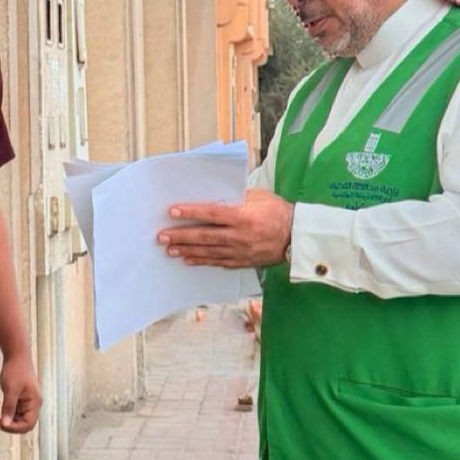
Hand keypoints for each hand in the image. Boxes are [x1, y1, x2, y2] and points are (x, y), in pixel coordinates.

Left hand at [0, 354, 40, 433]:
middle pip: (25, 424)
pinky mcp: (22, 400)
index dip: (14, 428)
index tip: (1, 424)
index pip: (28, 424)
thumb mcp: (11, 390)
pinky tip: (0, 413)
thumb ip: (8, 408)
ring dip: (9, 421)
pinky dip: (8, 415)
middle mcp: (33, 404)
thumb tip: (5, 424)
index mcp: (34, 402)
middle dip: (11, 426)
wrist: (16, 356)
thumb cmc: (16, 370)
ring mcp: (28, 402)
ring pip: (20, 420)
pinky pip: (16, 413)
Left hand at [158, 188, 292, 268]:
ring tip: (170, 249)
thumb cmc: (278, 211)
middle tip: (162, 237)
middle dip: (181, 236)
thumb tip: (213, 197)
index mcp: (244, 216)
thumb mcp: (259, 196)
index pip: (212, 213)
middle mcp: (240, 236)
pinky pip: (218, 263)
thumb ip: (236, 197)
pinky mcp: (242, 262)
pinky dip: (202, 261)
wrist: (296, 236)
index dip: (191, 212)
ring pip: (208, 252)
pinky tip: (188, 259)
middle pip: (205, 236)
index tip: (172, 211)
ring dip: (187, 250)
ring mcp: (241, 252)